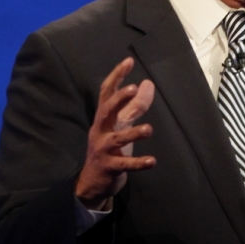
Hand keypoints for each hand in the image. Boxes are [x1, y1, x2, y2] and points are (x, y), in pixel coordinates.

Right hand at [75, 57, 155, 210]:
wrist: (93, 182)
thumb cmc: (110, 148)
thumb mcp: (121, 125)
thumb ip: (135, 106)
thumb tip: (147, 84)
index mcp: (104, 118)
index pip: (107, 93)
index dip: (117, 76)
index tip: (128, 61)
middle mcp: (101, 131)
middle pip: (106, 111)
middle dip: (118, 100)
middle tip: (132, 88)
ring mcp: (104, 149)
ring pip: (117, 139)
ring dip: (133, 133)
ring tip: (149, 129)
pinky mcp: (110, 167)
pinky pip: (125, 164)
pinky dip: (138, 163)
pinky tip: (152, 161)